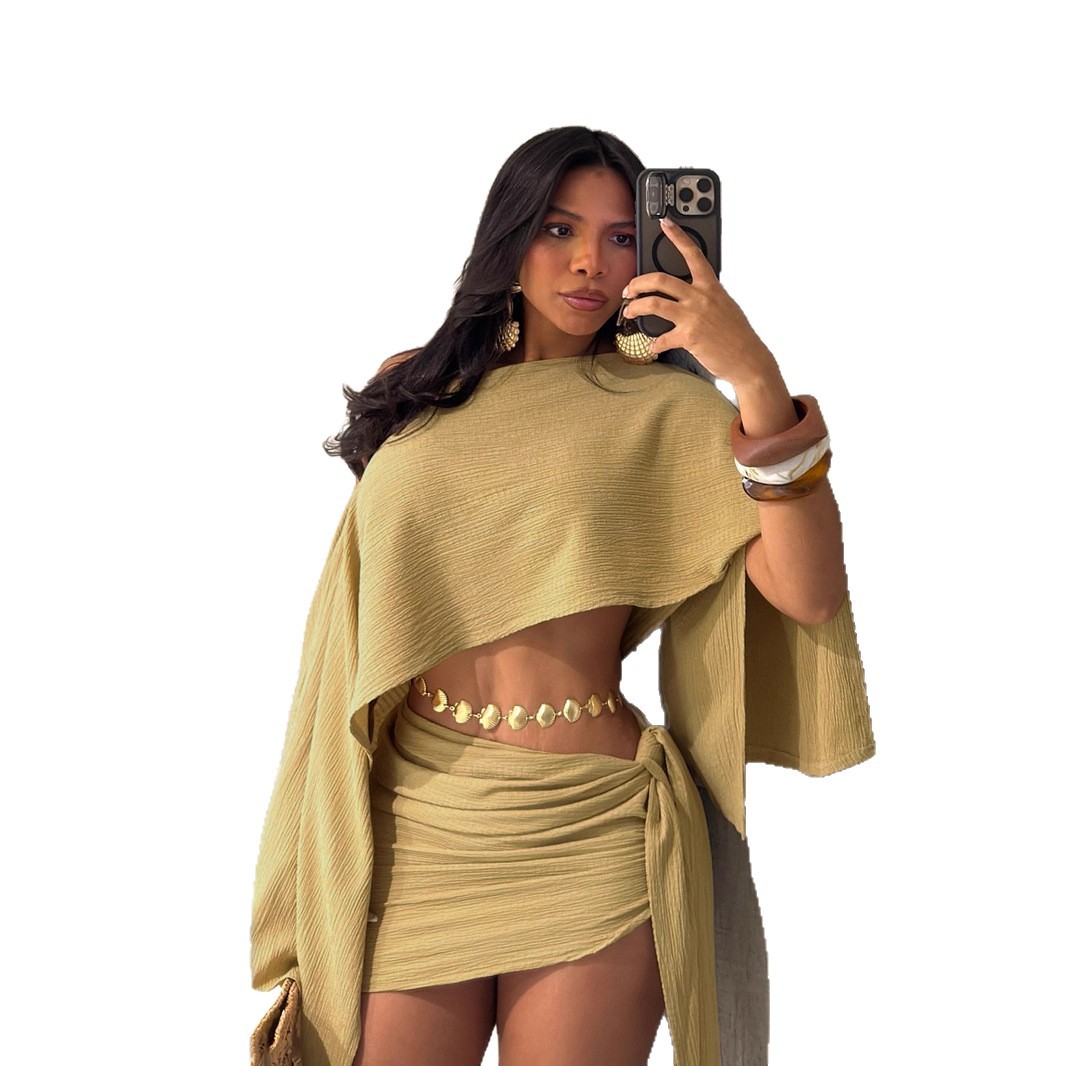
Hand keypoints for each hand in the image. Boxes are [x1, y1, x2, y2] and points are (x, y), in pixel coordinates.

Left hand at [621, 217, 776, 386]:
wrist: (748, 359)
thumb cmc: (737, 334)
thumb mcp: (724, 305)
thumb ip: (705, 296)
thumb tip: (687, 296)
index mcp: (711, 286)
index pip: (693, 254)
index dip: (678, 236)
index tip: (665, 223)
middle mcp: (701, 297)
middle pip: (661, 279)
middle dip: (637, 283)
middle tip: (628, 290)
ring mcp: (694, 316)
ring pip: (654, 303)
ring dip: (635, 307)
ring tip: (628, 311)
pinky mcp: (689, 337)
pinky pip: (661, 338)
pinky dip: (654, 344)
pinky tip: (653, 346)